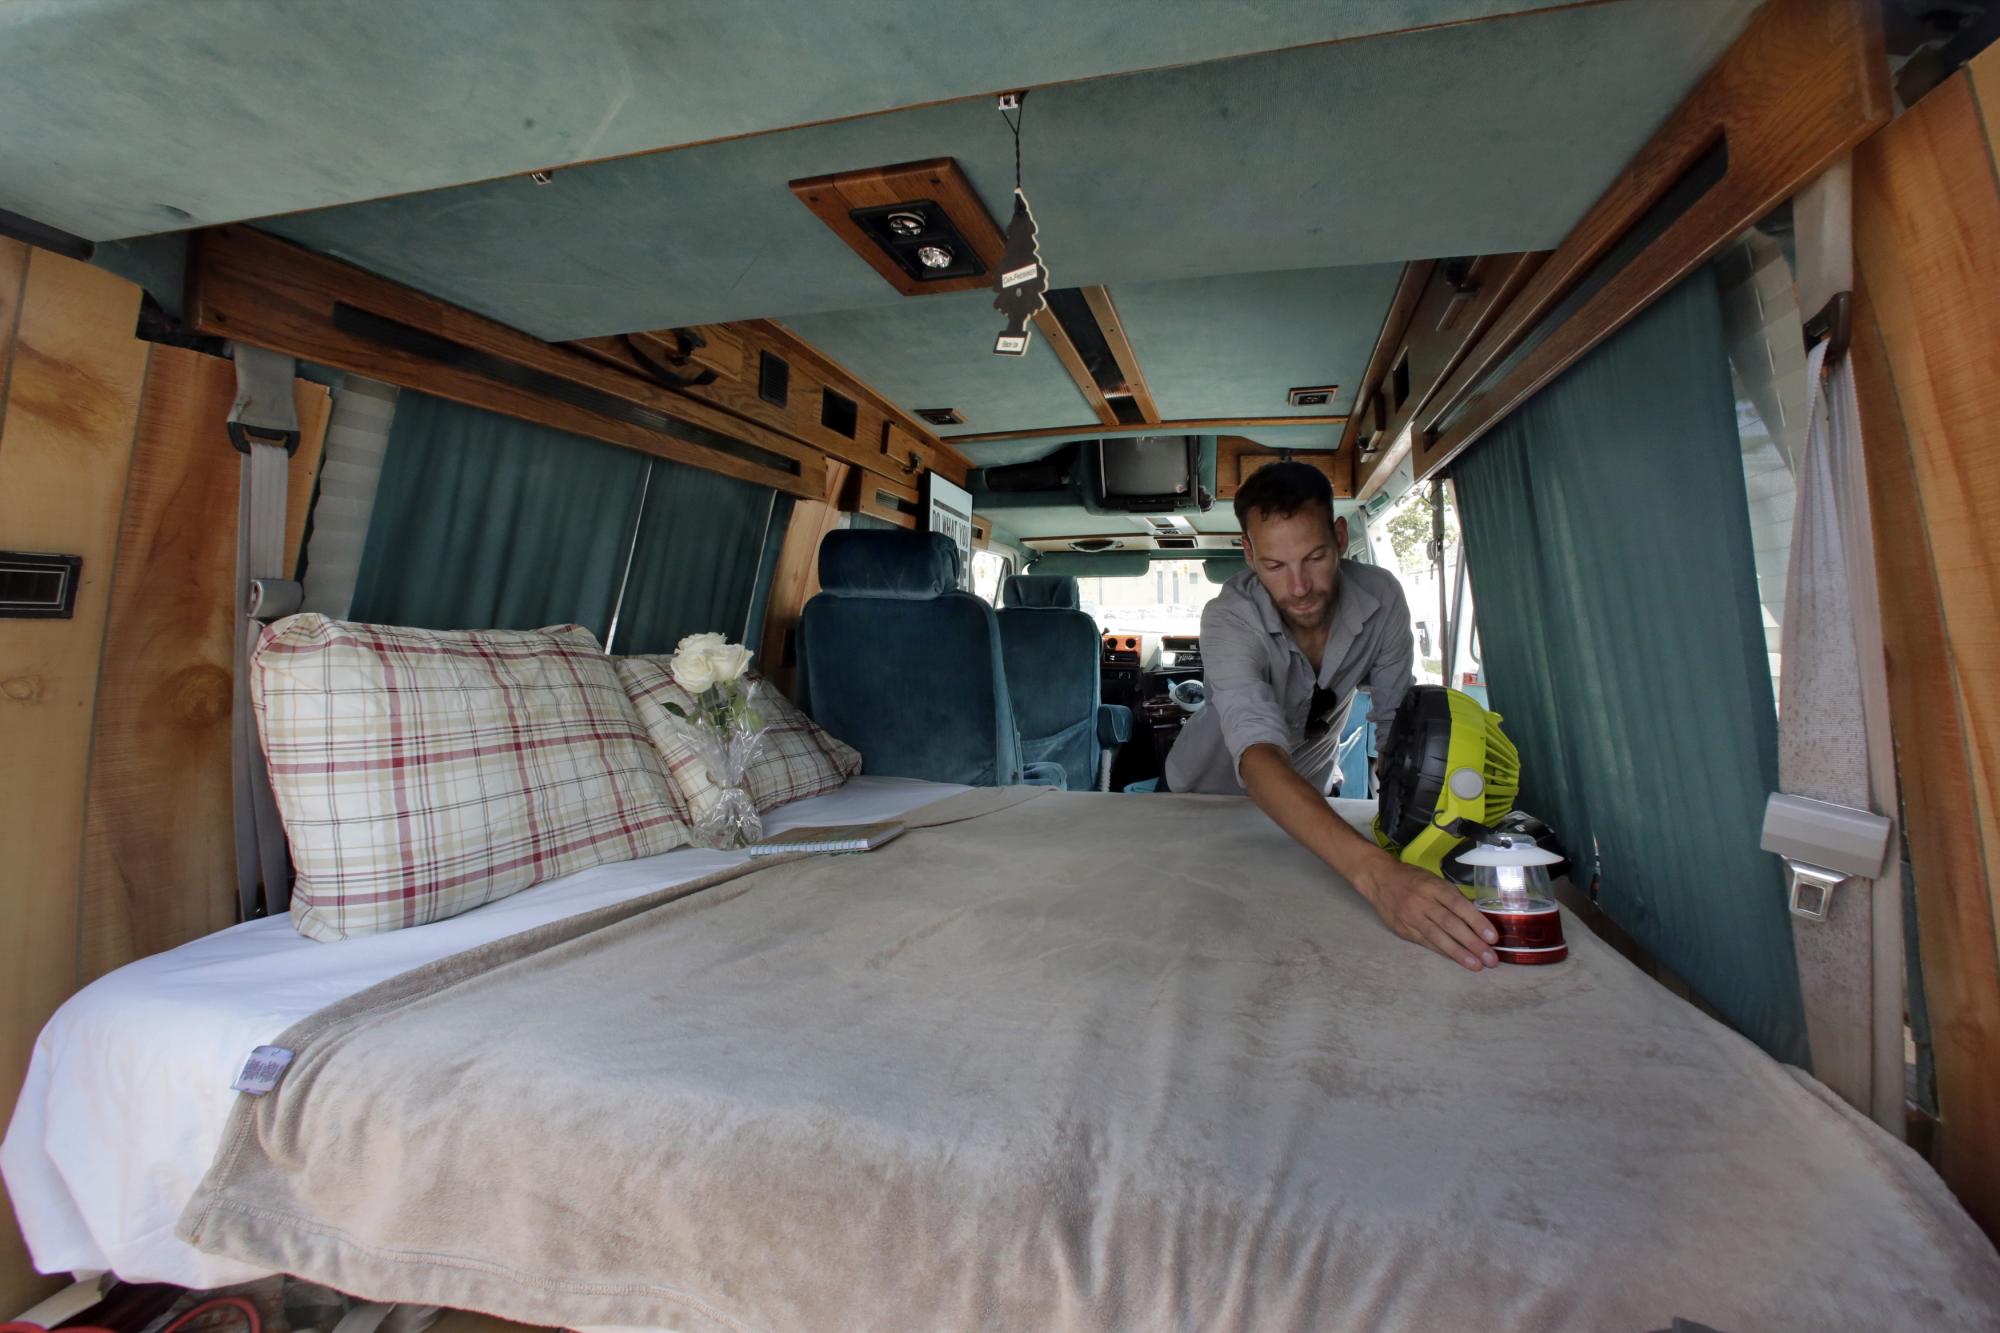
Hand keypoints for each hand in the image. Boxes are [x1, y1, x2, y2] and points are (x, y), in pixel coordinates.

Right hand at [1356, 857, 1499, 971]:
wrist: (1379, 879)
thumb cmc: (1413, 879)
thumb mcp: (1435, 880)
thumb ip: (1453, 897)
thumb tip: (1478, 917)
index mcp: (1434, 887)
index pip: (1459, 906)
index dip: (1476, 922)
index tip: (1492, 937)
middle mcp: (1422, 902)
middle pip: (1450, 925)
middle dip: (1472, 943)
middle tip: (1490, 959)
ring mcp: (1411, 917)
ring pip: (1438, 937)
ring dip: (1459, 953)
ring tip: (1476, 965)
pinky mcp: (1403, 929)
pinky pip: (1426, 942)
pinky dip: (1443, 952)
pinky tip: (1456, 960)